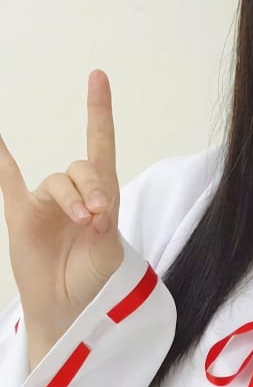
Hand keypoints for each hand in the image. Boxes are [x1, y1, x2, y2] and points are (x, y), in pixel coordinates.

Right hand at [0, 70, 123, 350]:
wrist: (68, 309)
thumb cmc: (94, 281)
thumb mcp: (108, 253)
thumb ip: (103, 226)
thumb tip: (95, 207)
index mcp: (102, 197)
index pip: (100, 146)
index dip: (99, 112)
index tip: (97, 77)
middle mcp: (74, 193)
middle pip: (83, 169)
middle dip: (93, 188)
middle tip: (99, 216)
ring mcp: (46, 202)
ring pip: (57, 182)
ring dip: (72, 197)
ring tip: (86, 222)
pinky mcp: (21, 215)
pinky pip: (6, 179)